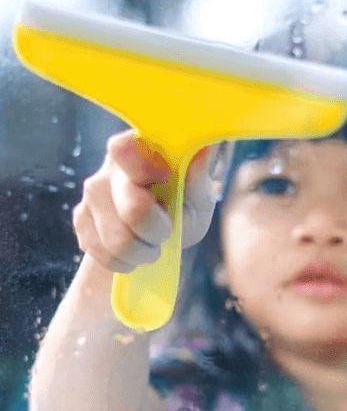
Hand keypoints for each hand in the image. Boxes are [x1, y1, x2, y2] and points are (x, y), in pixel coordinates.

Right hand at [72, 129, 216, 272]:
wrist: (157, 236)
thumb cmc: (182, 208)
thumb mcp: (198, 196)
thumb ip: (197, 178)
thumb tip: (202, 149)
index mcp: (141, 149)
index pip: (126, 149)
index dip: (146, 171)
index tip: (164, 181)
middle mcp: (110, 167)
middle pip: (134, 209)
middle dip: (157, 231)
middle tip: (166, 231)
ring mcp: (92, 193)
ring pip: (117, 241)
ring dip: (142, 252)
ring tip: (151, 244)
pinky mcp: (80, 219)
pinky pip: (102, 253)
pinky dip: (124, 261)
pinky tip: (133, 250)